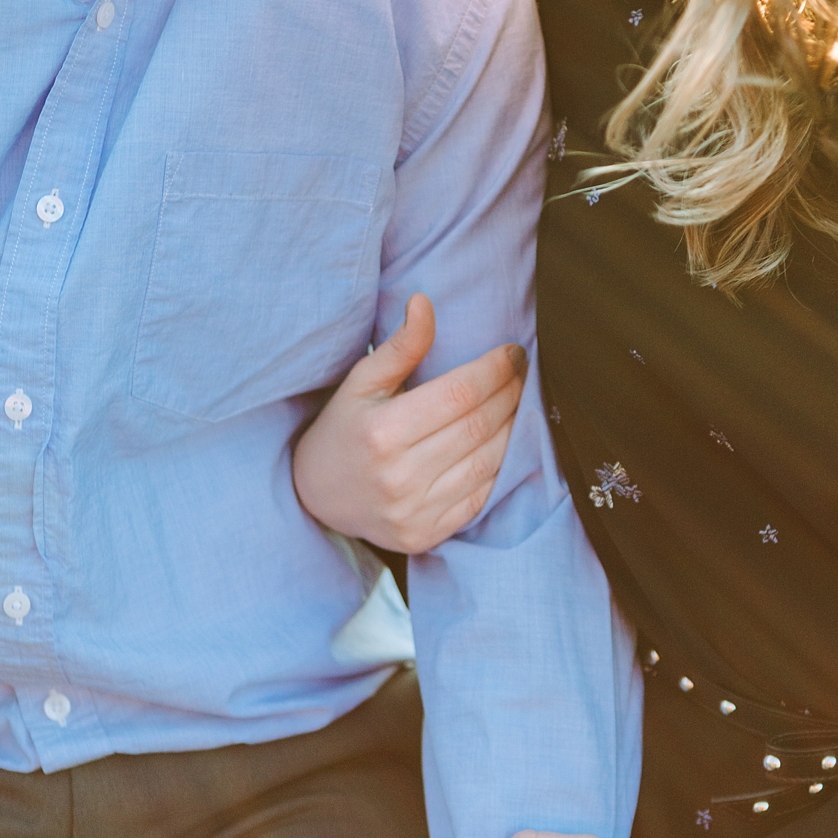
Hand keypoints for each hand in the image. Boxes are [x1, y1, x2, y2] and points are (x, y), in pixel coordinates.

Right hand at [291, 295, 526, 552]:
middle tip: (521, 373)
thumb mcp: (362, 381)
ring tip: (518, 402)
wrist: (315, 497)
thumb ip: (400, 345)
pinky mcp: (426, 536)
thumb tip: (424, 301)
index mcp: (383, 432)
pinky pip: (482, 498)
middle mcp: (400, 476)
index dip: (495, 370)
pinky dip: (502, 467)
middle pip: (479, 426)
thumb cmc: (344, 428)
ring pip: (488, 462)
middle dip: (510, 393)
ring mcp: (415, 512)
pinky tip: (506, 441)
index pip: (459, 394)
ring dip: (515, 427)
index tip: (513, 352)